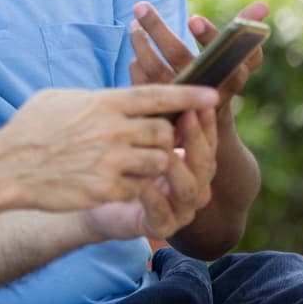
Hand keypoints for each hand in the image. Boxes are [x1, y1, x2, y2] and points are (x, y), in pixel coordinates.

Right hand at [0, 85, 216, 211]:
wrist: (8, 167)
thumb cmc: (29, 128)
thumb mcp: (58, 98)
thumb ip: (93, 98)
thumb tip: (110, 98)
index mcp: (105, 102)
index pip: (158, 95)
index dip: (190, 95)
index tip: (213, 96)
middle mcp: (114, 129)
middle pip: (166, 132)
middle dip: (170, 138)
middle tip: (166, 142)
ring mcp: (112, 160)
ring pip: (160, 161)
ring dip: (157, 164)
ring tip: (143, 164)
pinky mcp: (108, 188)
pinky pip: (141, 188)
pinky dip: (138, 186)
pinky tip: (124, 184)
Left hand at [81, 107, 218, 240]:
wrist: (94, 197)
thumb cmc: (120, 159)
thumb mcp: (138, 134)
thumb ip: (154, 113)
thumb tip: (162, 76)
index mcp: (193, 165)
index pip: (208, 142)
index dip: (206, 122)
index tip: (201, 100)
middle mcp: (193, 188)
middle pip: (205, 165)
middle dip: (197, 139)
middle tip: (187, 116)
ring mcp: (179, 211)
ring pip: (189, 190)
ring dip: (179, 167)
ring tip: (167, 149)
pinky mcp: (159, 227)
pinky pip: (161, 212)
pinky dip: (153, 195)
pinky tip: (143, 181)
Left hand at [128, 1, 268, 105]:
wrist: (205, 130)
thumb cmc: (220, 80)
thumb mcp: (238, 57)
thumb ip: (246, 29)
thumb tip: (262, 5)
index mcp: (230, 78)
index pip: (214, 51)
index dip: (210, 37)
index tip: (193, 18)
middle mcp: (203, 91)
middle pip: (178, 55)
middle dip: (158, 29)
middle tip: (140, 5)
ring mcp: (179, 102)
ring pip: (154, 67)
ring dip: (141, 42)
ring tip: (134, 23)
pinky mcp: (159, 110)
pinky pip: (141, 81)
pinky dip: (136, 63)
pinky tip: (136, 48)